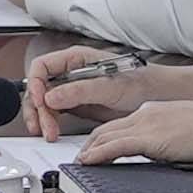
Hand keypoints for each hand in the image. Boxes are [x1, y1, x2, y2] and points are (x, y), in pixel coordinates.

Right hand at [33, 59, 160, 129]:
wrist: (157, 96)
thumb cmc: (140, 83)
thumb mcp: (110, 87)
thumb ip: (80, 91)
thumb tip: (51, 96)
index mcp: (76, 59)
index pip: (42, 66)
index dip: (35, 84)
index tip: (39, 101)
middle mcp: (70, 72)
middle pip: (39, 87)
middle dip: (37, 107)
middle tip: (43, 126)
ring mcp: (72, 89)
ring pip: (44, 102)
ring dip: (42, 118)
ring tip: (48, 133)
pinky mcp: (76, 105)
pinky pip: (54, 113)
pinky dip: (50, 123)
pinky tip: (53, 132)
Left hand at [70, 98, 192, 170]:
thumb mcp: (187, 129)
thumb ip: (171, 137)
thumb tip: (168, 150)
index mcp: (154, 110)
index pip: (120, 123)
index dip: (102, 136)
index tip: (94, 147)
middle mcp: (145, 113)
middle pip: (105, 128)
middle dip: (89, 143)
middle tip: (79, 157)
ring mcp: (146, 124)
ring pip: (104, 135)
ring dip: (88, 150)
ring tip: (77, 163)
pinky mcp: (149, 138)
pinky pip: (114, 146)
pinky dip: (97, 154)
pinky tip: (87, 161)